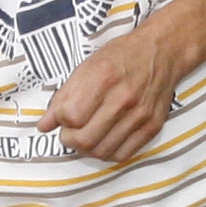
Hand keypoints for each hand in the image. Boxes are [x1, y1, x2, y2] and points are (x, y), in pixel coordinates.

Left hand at [38, 26, 185, 163]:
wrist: (161, 51)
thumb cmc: (121, 56)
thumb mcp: (87, 66)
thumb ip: (63, 96)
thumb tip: (44, 125)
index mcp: (103, 77)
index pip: (71, 116)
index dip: (61, 120)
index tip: (63, 115)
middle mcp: (123, 98)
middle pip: (85, 139)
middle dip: (69, 139)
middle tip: (70, 131)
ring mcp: (140, 115)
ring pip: (102, 151)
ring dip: (86, 148)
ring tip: (86, 135)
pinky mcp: (152, 126)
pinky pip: (122, 155)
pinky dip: (107, 152)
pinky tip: (104, 140)